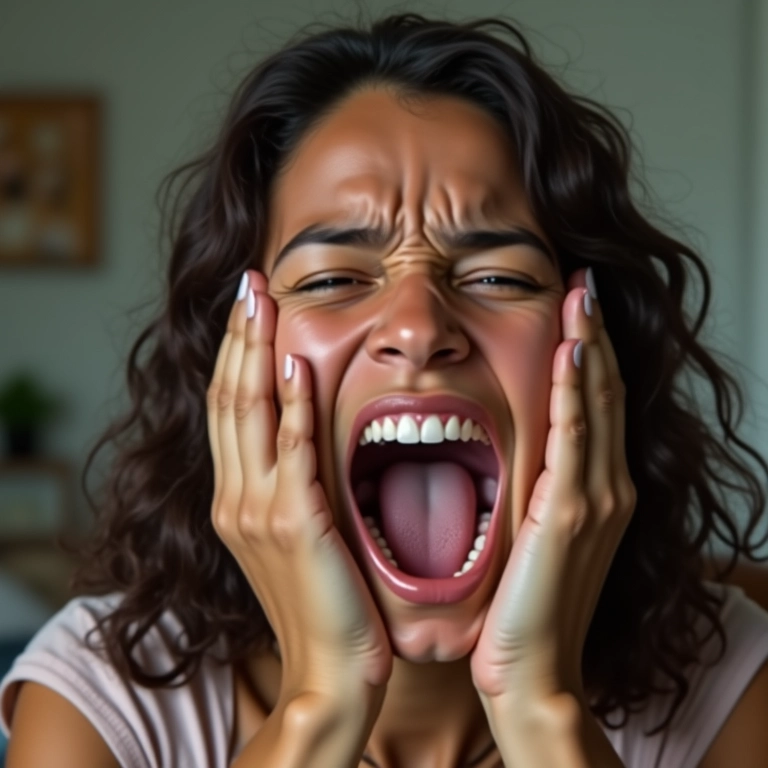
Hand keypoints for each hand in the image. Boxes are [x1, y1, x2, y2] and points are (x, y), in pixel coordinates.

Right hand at [207, 270, 391, 703]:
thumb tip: (295, 433)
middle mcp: (236, 498)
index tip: (245, 309)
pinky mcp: (296, 523)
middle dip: (237, 337)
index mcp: (235, 499)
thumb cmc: (321, 599)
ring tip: (261, 302)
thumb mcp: (290, 534)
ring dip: (256, 352)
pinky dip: (292, 405)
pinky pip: (292, 450)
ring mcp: (259, 510)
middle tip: (246, 285)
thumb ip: (284, 485)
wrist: (331, 666)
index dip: (233, 355)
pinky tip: (296, 365)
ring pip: (249, 413)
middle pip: (229, 399)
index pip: (227, 410)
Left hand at [470, 268, 636, 704]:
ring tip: (581, 293)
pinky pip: (575, 436)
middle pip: (604, 391)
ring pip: (597, 403)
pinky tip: (573, 350)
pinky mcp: (571, 513)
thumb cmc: (527, 608)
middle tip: (583, 281)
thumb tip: (518, 459)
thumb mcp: (539, 539)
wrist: (532, 669)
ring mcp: (595, 498)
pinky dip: (578, 390)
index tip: (575, 307)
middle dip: (594, 333)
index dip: (589, 352)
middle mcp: (606, 487)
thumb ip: (539, 494)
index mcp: (594, 491)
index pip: (595, 404)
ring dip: (589, 344)